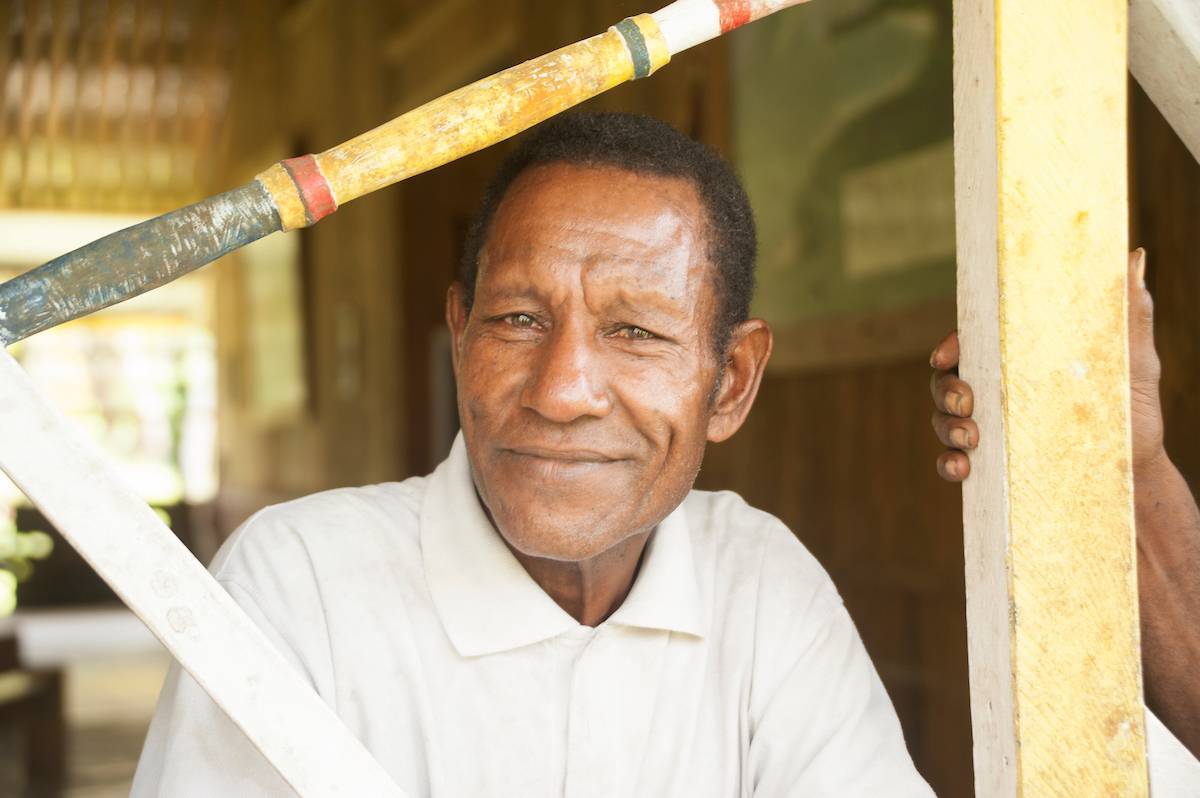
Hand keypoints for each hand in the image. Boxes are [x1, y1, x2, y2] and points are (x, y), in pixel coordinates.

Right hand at [929, 249, 1165, 480]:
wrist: (1134, 469)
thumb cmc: (1132, 408)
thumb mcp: (1134, 359)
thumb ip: (1130, 312)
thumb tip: (1134, 256)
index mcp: (1018, 359)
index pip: (971, 343)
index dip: (950, 346)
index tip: (948, 354)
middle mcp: (996, 390)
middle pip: (946, 379)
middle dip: (945, 389)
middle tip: (967, 403)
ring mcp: (987, 426)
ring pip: (942, 418)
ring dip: (946, 426)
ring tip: (971, 439)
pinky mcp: (988, 463)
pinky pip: (951, 460)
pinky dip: (947, 463)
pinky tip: (962, 466)